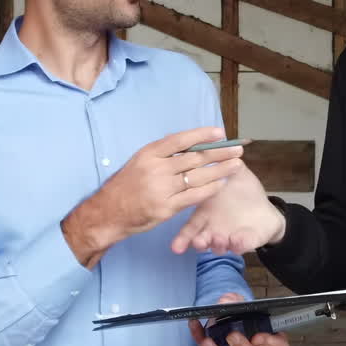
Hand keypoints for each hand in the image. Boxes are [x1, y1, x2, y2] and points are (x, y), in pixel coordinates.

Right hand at [63, 127, 243, 267]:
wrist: (108, 212)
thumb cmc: (125, 185)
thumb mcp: (139, 161)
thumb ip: (161, 154)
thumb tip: (189, 144)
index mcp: (149, 153)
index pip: (180, 140)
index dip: (201, 135)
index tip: (220, 132)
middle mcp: (156, 168)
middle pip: (194, 157)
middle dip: (219, 152)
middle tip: (237, 149)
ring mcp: (161, 189)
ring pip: (197, 176)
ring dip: (220, 170)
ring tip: (236, 165)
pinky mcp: (165, 208)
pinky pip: (193, 196)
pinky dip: (209, 189)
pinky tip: (221, 184)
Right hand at [171, 164, 284, 254]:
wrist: (263, 210)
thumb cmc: (242, 190)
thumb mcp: (233, 173)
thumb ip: (221, 162)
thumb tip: (209, 143)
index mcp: (205, 212)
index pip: (190, 225)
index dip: (182, 235)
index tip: (174, 243)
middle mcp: (212, 228)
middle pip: (200, 239)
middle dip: (197, 242)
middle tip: (197, 242)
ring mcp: (228, 236)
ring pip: (218, 245)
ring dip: (216, 244)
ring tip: (218, 239)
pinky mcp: (245, 241)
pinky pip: (240, 245)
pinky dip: (238, 244)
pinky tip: (236, 240)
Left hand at [189, 293, 288, 345]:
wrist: (224, 321)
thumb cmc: (240, 316)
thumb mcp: (239, 303)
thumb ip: (234, 300)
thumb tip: (225, 302)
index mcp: (269, 340)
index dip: (271, 343)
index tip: (258, 336)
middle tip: (231, 336)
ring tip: (207, 341)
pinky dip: (201, 342)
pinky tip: (194, 327)